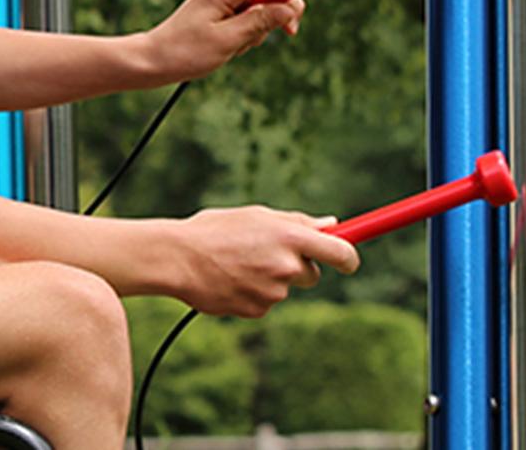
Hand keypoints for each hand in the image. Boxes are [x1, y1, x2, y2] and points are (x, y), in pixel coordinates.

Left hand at [144, 0, 319, 81]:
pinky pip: (251, 8)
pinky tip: (235, 42)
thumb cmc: (187, 51)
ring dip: (261, 25)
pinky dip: (251, 26)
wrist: (156, 57)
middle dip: (283, 9)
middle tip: (289, 33)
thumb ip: (262, 22)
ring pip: (264, 1)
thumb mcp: (229, 41)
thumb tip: (291, 8)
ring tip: (238, 45)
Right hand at [172, 206, 360, 317]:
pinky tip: (230, 280)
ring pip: (284, 289)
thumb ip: (297, 222)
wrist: (177, 258)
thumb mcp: (257, 216)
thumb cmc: (215, 230)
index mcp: (290, 236)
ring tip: (237, 264)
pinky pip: (264, 303)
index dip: (349, 258)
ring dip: (269, 279)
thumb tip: (331, 225)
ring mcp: (273, 292)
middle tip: (267, 254)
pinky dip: (253, 294)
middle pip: (312, 276)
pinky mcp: (257, 310)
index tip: (349, 261)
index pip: (340, 253)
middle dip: (298, 267)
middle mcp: (286, 266)